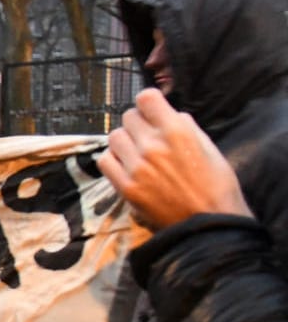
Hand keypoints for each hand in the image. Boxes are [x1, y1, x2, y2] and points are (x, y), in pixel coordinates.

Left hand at [96, 88, 252, 228]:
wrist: (208, 224)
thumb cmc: (216, 187)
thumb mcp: (209, 147)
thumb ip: (186, 127)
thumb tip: (171, 114)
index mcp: (177, 131)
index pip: (146, 98)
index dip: (149, 103)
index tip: (152, 111)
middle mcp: (152, 145)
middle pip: (128, 117)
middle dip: (138, 123)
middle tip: (147, 135)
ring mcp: (136, 167)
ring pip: (114, 137)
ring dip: (125, 141)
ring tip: (138, 152)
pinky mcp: (125, 187)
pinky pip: (104, 160)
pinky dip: (113, 159)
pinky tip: (127, 166)